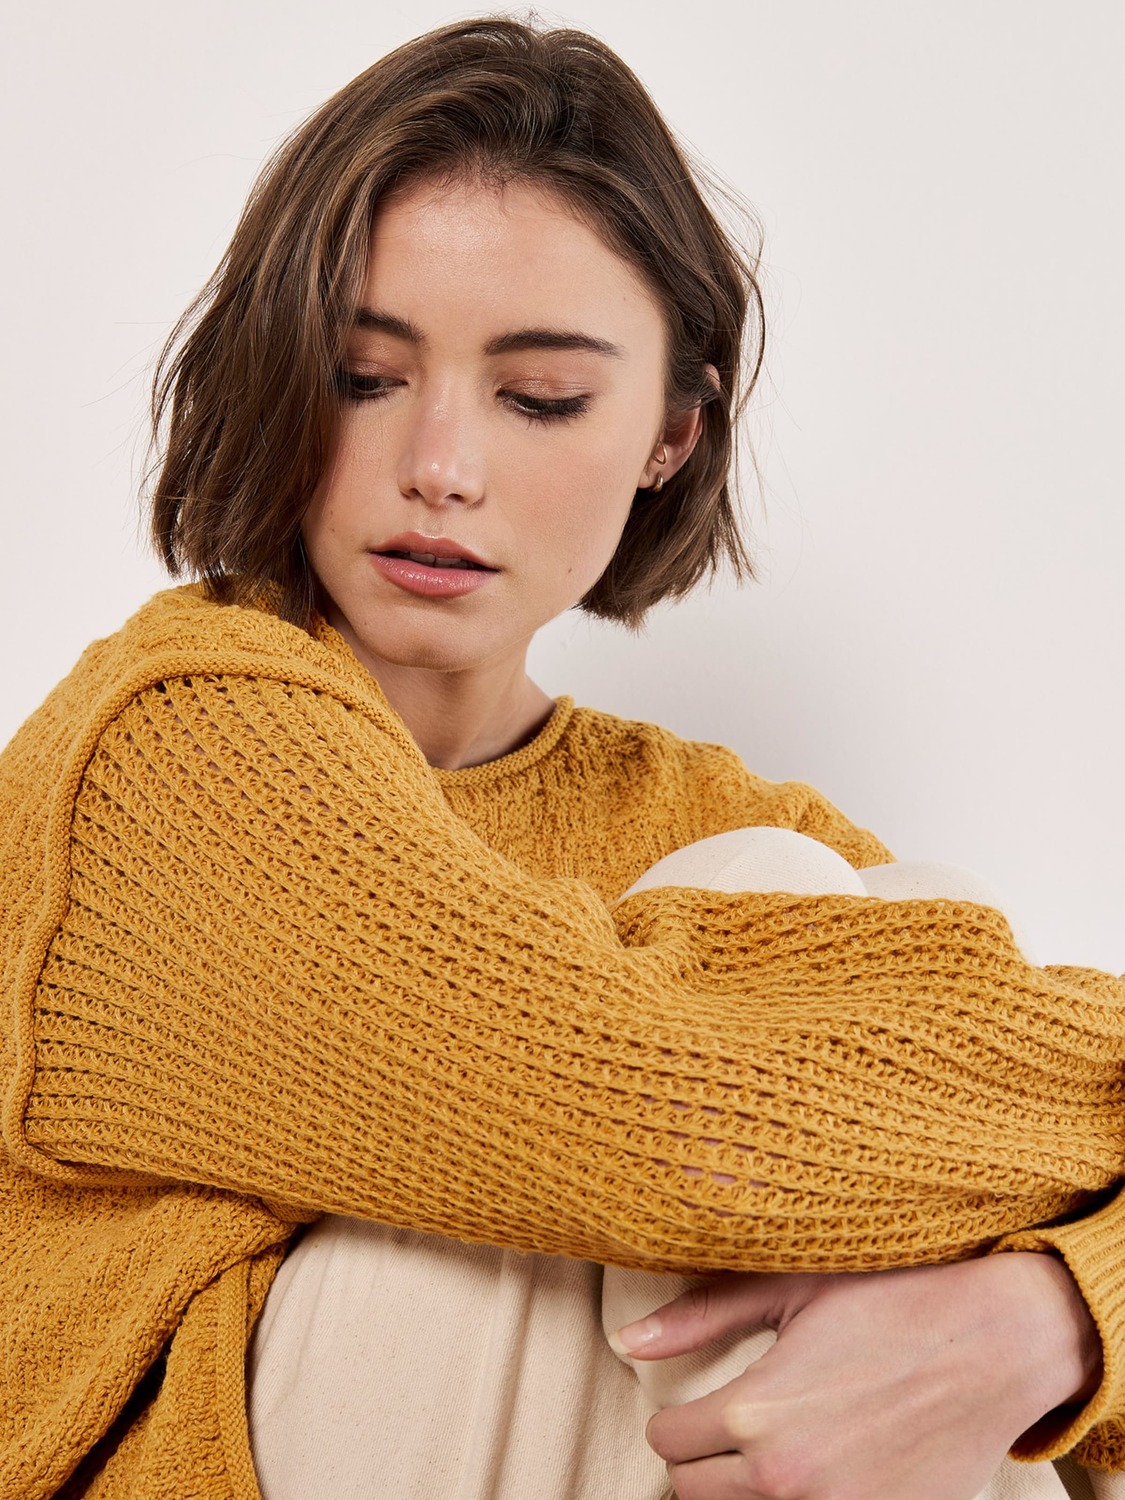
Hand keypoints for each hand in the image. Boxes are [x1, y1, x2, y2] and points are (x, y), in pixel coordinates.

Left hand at [614, 1252, 1100, 1499]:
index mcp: (754, 1415)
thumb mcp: (791, 1289)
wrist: (995, 1340)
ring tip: (770, 1454)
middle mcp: (786, 1479)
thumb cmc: (892, 1299)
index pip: (665, 1442)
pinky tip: (820, 1474)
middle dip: (703, 1459)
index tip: (705, 1403)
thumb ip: (702, 1318)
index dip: (679, 1416)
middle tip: (735, 1429)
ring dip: (743, 1490)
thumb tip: (628, 1343)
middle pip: (692, 1494)